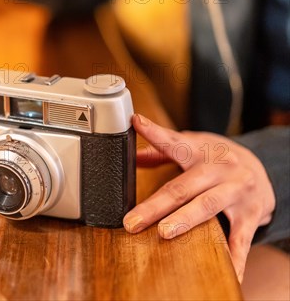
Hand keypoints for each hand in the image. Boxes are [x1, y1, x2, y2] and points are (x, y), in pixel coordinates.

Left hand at [124, 114, 275, 281]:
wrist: (264, 166)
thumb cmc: (216, 157)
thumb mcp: (192, 147)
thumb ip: (161, 151)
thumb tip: (133, 154)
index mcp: (200, 151)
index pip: (174, 142)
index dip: (155, 134)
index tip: (137, 123)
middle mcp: (220, 169)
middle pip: (183, 186)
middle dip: (157, 204)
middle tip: (133, 220)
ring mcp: (237, 191)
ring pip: (208, 206)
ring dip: (185, 220)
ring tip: (164, 233)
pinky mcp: (252, 214)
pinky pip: (241, 239)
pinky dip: (236, 258)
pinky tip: (229, 271)